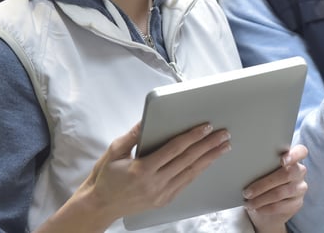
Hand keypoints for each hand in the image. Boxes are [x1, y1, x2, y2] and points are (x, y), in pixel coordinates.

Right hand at [54, 122, 231, 228]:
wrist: (100, 205)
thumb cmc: (105, 177)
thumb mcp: (114, 152)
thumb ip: (133, 135)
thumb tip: (147, 118)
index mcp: (142, 169)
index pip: (174, 149)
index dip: (192, 136)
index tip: (206, 127)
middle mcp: (154, 183)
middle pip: (187, 160)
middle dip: (208, 145)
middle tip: (224, 134)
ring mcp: (160, 194)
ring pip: (191, 173)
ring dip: (209, 158)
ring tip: (223, 147)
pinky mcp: (163, 200)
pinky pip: (185, 183)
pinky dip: (198, 171)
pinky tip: (207, 162)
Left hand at [242, 144, 307, 231]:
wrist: (267, 202)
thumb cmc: (263, 180)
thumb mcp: (263, 170)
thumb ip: (263, 164)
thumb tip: (248, 167)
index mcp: (293, 157)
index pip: (301, 152)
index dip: (294, 155)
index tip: (282, 160)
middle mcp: (299, 171)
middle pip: (287, 174)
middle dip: (264, 184)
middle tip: (247, 192)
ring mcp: (300, 188)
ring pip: (280, 192)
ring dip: (261, 199)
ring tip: (248, 203)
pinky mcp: (297, 203)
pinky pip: (280, 206)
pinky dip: (265, 208)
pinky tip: (256, 208)